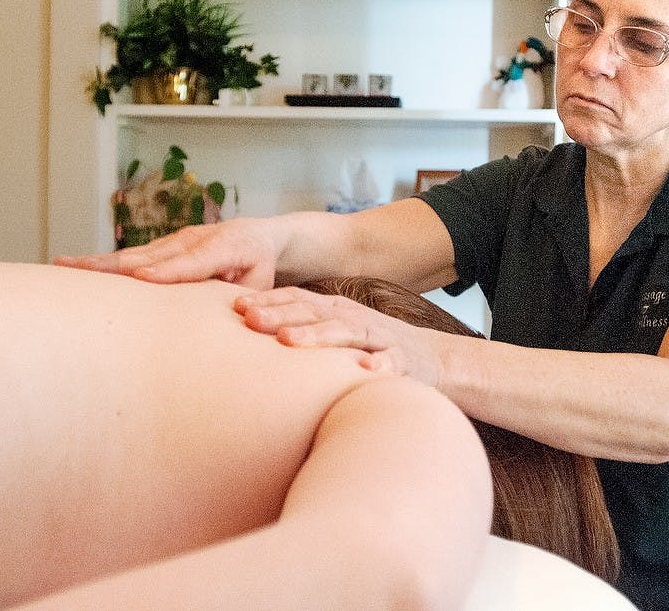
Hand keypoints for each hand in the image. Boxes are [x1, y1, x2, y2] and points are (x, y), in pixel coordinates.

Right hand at [54, 219, 279, 288]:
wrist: (257, 237)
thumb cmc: (260, 267)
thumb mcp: (262, 282)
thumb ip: (248, 294)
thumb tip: (238, 312)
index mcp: (223, 247)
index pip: (192, 261)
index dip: (167, 270)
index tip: (140, 277)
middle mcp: (192, 239)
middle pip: (149, 254)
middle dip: (114, 264)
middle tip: (78, 269)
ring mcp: (173, 241)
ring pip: (133, 254)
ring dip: (98, 262)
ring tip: (62, 266)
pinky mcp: (162, 248)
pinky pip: (131, 257)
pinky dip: (104, 265)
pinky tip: (75, 271)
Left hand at [234, 287, 446, 386]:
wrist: (431, 358)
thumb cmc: (369, 348)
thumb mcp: (335, 332)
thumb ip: (301, 328)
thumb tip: (249, 330)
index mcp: (335, 311)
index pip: (298, 300)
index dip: (269, 301)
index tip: (237, 306)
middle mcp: (354, 319)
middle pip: (314, 313)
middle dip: (281, 315)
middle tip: (250, 320)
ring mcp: (379, 338)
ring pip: (347, 333)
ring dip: (318, 335)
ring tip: (289, 340)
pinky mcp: (404, 361)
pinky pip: (392, 362)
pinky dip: (381, 364)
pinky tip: (367, 369)